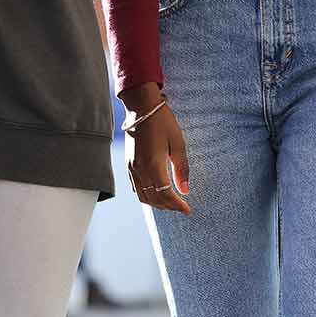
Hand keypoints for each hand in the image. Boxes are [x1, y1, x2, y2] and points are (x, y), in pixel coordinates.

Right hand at [123, 85, 191, 214]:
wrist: (142, 107)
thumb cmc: (163, 122)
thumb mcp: (178, 143)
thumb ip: (181, 168)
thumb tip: (185, 190)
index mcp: (153, 164)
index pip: (165, 194)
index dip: (177, 205)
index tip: (187, 209)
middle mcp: (140, 169)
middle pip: (153, 199)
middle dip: (168, 206)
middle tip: (181, 207)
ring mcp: (131, 167)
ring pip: (142, 196)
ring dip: (157, 203)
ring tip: (170, 202)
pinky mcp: (128, 164)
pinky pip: (135, 188)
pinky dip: (146, 196)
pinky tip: (156, 192)